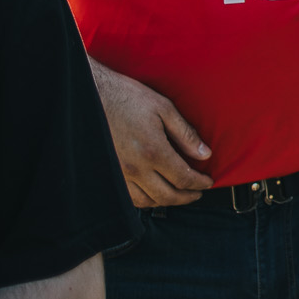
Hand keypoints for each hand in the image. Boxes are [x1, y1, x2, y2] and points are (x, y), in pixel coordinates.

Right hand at [89, 59, 212, 206]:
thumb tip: (204, 154)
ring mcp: (119, 174)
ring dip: (167, 201)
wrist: (91, 97)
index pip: (183, 178)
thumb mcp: (164, 109)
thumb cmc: (127, 98)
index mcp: (153, 150)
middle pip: (167, 195)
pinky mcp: (108, 174)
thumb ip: (186, 134)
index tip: (207, 182)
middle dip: (187, 197)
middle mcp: (135, 168)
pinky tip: (153, 193)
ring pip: (147, 201)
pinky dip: (145, 200)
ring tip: (179, 194)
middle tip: (197, 193)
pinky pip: (129, 197)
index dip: (199, 183)